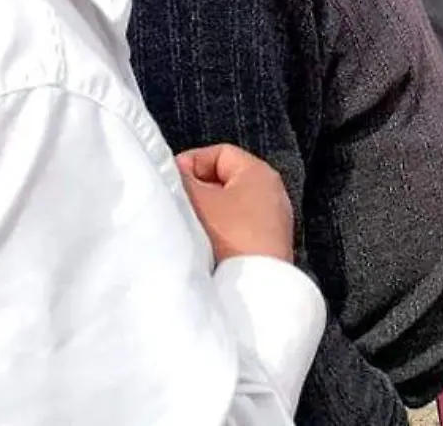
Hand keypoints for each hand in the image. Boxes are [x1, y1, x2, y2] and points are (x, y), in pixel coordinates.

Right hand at [177, 145, 294, 263]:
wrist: (254, 289)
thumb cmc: (230, 237)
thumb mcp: (198, 200)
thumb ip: (182, 180)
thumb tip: (173, 172)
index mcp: (260, 173)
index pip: (220, 153)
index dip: (191, 162)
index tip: (170, 181)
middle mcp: (272, 195)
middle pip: (224, 181)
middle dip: (196, 191)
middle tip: (175, 204)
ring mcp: (272, 225)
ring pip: (228, 210)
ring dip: (205, 216)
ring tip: (186, 228)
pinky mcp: (266, 250)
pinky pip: (236, 233)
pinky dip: (217, 236)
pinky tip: (201, 249)